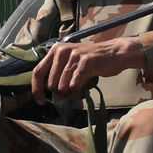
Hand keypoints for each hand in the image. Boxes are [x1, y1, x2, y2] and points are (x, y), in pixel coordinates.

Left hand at [31, 38, 145, 103]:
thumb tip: (53, 97)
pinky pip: (75, 86)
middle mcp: (62, 50)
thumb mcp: (72, 65)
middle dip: (60, 94)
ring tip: (80, 90)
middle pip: (51, 83)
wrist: (115, 53)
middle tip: (71, 93)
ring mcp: (74, 55)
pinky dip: (79, 93)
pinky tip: (84, 91)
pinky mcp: (86, 62)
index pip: (38, 72)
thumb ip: (59, 77)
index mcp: (56, 50)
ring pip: (62, 86)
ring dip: (71, 94)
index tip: (41, 101)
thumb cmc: (93, 62)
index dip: (36, 89)